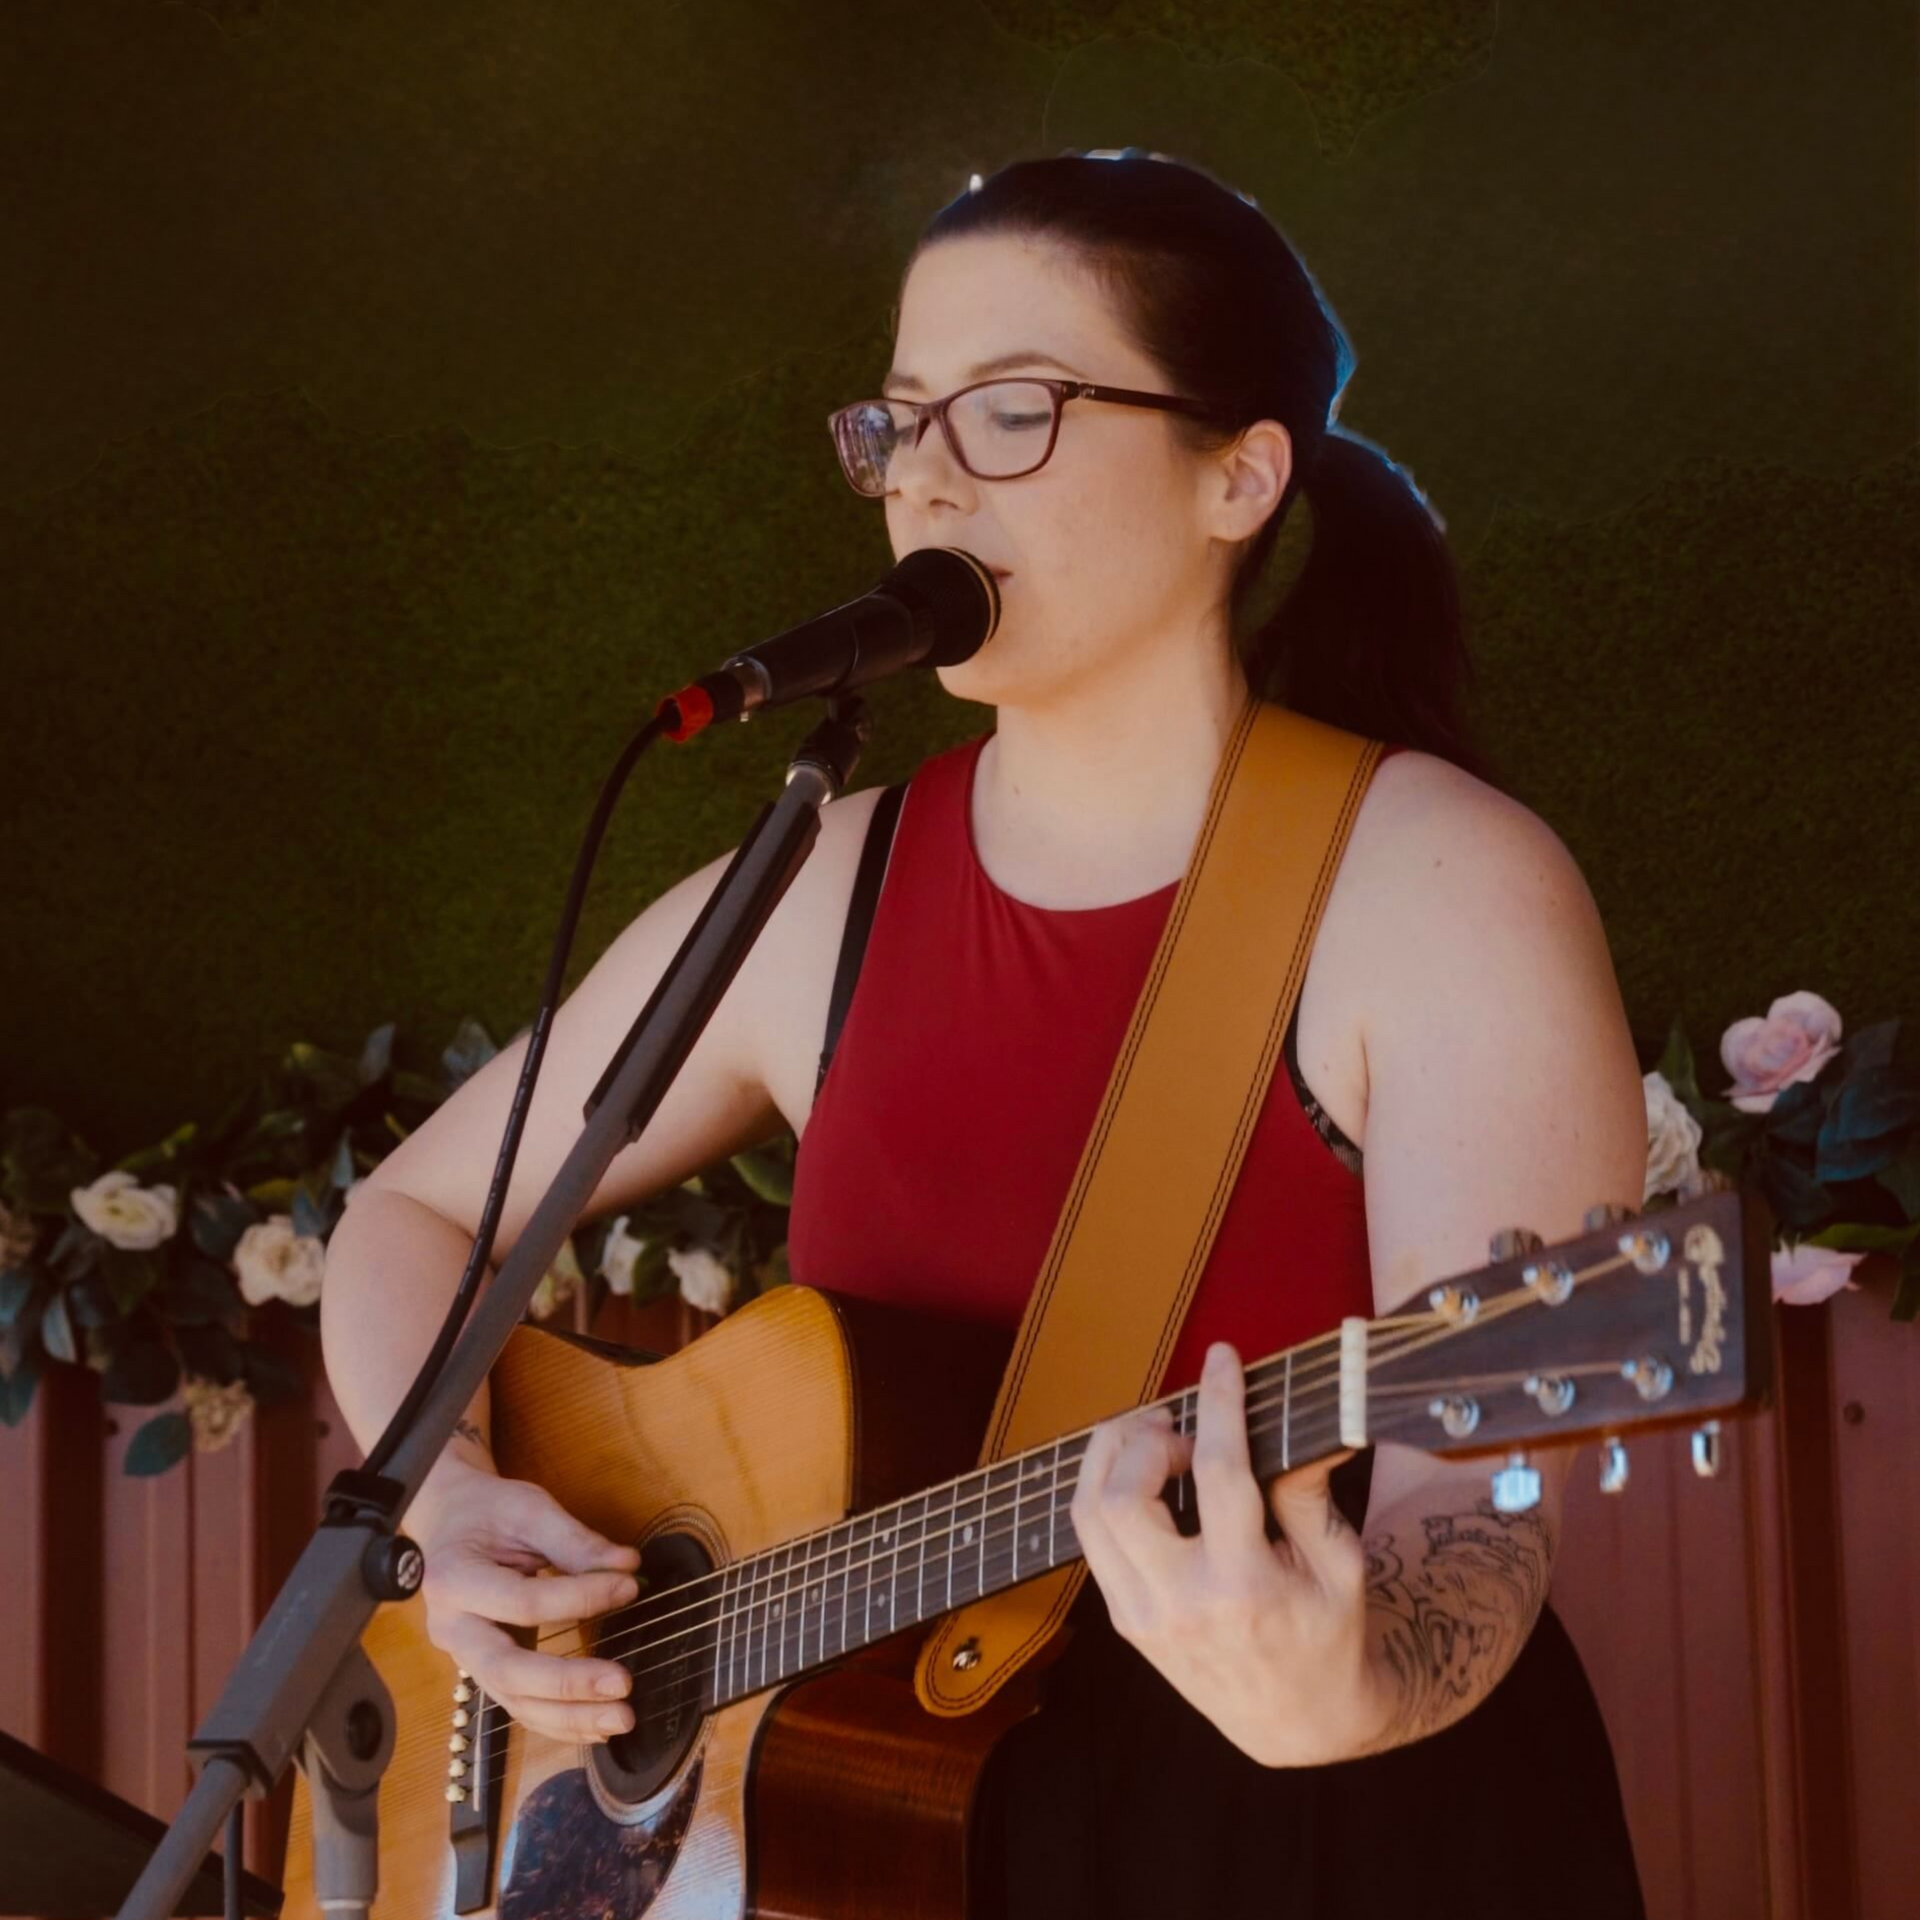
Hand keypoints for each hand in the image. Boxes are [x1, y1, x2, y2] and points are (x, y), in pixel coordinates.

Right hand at [409, 1448, 642, 1742]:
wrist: (447, 1521)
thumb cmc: (486, 1511)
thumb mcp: (527, 1508)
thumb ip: (575, 1540)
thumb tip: (628, 1567)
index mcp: (454, 1580)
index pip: (523, 1601)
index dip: (580, 1597)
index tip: (628, 1585)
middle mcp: (452, 1629)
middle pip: (509, 1672)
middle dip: (569, 1684)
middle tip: (623, 1683)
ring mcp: (463, 1658)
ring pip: (514, 1701)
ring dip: (570, 1717)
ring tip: (621, 1719)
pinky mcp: (484, 1670)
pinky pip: (519, 1705)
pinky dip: (558, 1721)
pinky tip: (596, 1727)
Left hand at [1069, 1340, 1392, 1766]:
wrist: (1299, 1724)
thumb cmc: (1328, 1632)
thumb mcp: (1341, 1564)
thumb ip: (1307, 1492)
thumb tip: (1288, 1417)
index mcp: (1246, 1587)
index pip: (1218, 1474)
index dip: (1219, 1402)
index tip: (1222, 1358)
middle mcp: (1182, 1604)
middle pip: (1123, 1495)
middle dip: (1146, 1438)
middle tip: (1183, 1428)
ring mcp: (1143, 1618)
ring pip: (1088, 1514)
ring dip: (1111, 1457)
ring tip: (1156, 1439)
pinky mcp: (1124, 1621)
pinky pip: (1090, 1539)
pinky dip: (1105, 1491)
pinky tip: (1143, 1476)